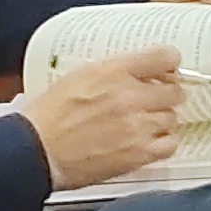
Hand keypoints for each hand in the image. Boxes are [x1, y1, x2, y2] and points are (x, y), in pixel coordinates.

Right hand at [22, 48, 183, 190]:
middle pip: (175, 90)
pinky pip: (170, 144)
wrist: (35, 151)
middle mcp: (130, 96)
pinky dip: (162, 143)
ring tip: (143, 124)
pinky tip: (148, 142)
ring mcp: (137, 126)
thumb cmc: (48, 117)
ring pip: (172, 117)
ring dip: (160, 120)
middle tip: (154, 101)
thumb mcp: (79, 77)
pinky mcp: (138, 153)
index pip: (164, 57)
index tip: (168, 70)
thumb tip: (139, 72)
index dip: (170, 63)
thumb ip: (113, 72)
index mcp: (113, 72)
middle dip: (165, 95)